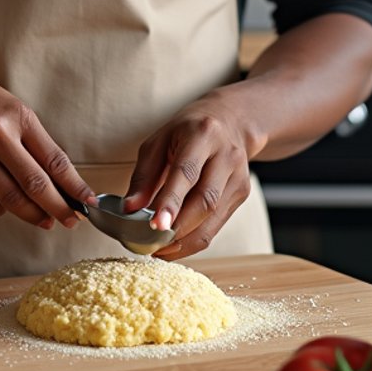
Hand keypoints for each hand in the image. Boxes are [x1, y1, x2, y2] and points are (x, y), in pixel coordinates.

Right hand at [0, 49, 96, 229]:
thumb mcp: (9, 106)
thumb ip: (31, 140)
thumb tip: (57, 179)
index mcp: (16, 116)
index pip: (54, 160)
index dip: (75, 186)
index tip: (88, 201)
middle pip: (36, 185)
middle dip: (59, 208)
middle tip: (72, 220)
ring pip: (10, 200)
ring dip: (33, 214)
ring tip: (45, 219)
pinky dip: (0, 209)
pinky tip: (6, 205)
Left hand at [122, 92, 253, 258]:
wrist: (231, 120)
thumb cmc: (187, 131)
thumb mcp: (159, 140)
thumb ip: (144, 175)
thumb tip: (130, 209)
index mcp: (202, 135)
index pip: (186, 172)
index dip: (171, 202)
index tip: (155, 225)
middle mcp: (226, 155)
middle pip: (204, 201)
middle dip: (177, 229)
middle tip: (149, 245)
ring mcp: (238, 176)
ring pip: (213, 218)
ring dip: (184, 240)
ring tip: (158, 250)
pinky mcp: (242, 193)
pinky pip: (217, 224)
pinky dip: (194, 239)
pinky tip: (174, 245)